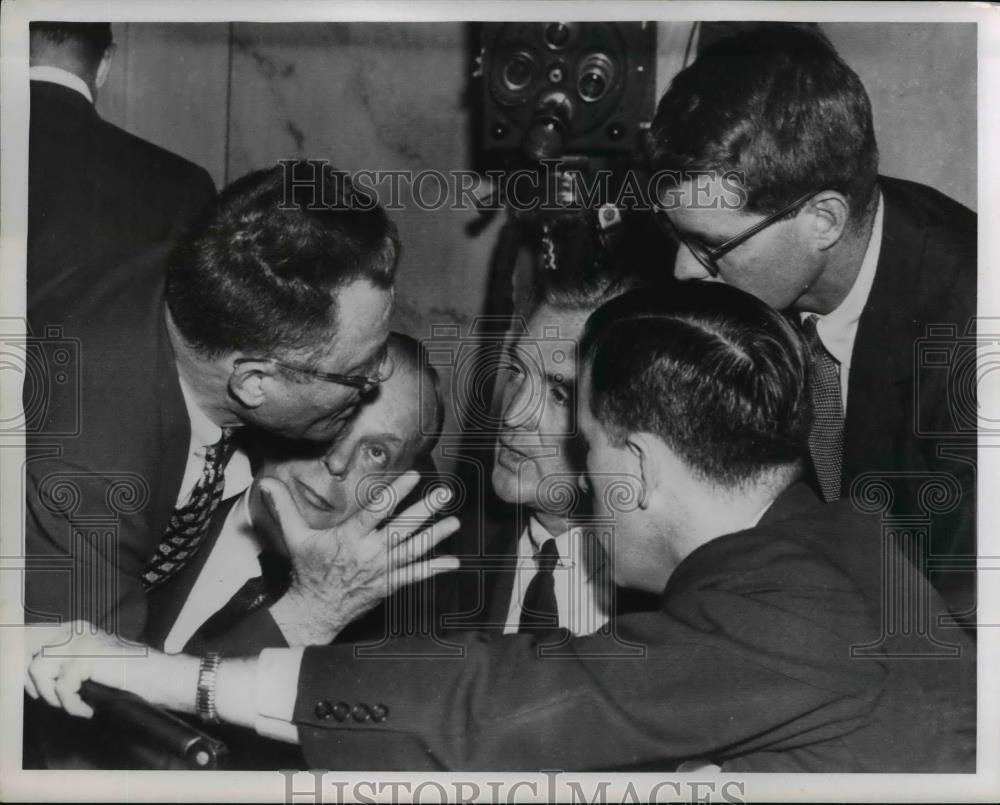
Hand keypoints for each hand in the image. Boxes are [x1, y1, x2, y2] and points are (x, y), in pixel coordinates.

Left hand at [24, 621, 197, 717]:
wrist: (161, 677)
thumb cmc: (132, 676)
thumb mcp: (92, 665)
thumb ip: (66, 663)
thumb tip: (34, 679)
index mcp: (76, 628)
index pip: (33, 638)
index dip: (24, 662)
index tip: (34, 688)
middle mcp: (76, 629)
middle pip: (28, 648)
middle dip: (32, 678)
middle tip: (52, 698)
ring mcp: (80, 641)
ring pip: (38, 668)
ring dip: (52, 695)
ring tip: (73, 704)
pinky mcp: (86, 657)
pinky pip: (61, 688)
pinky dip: (72, 705)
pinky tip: (87, 709)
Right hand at [261, 471, 460, 644]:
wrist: (315, 609)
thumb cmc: (308, 570)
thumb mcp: (296, 536)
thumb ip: (284, 507)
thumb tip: (265, 482)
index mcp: (350, 537)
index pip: (376, 510)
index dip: (396, 492)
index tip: (414, 476)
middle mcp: (370, 552)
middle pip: (402, 527)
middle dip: (425, 510)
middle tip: (445, 493)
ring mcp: (383, 570)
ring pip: (414, 550)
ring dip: (436, 536)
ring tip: (454, 521)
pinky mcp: (390, 585)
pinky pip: (416, 576)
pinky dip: (435, 569)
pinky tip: (453, 562)